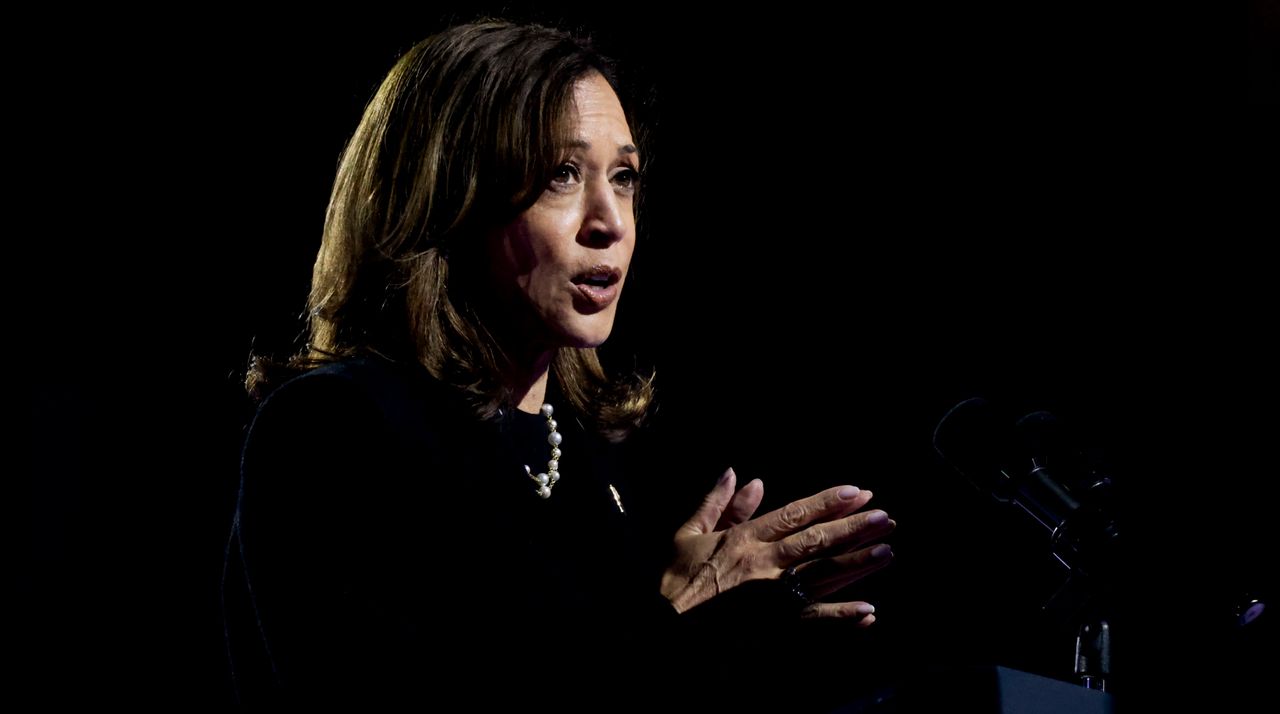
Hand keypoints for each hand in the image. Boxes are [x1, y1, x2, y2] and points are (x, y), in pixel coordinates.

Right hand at [660, 467, 894, 621]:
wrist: (665, 627)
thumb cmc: (676, 581)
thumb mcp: (688, 534)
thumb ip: (717, 504)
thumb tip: (736, 473)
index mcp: (744, 540)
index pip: (793, 515)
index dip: (826, 502)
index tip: (856, 492)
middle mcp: (762, 565)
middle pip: (815, 541)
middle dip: (853, 528)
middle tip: (885, 518)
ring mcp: (770, 597)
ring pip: (821, 575)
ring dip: (856, 565)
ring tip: (886, 552)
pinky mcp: (772, 625)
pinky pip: (813, 619)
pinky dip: (841, 616)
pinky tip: (868, 611)